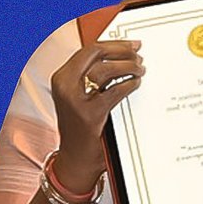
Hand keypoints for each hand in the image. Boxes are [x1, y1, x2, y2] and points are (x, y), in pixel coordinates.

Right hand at [49, 40, 142, 189]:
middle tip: (139, 55)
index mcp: (62, 77)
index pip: (89, 49)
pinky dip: (128, 85)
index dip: (114, 44)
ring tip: (140, 70)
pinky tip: (136, 84)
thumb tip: (125, 55)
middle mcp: (65, 85)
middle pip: (96, 54)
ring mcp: (75, 100)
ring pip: (104, 70)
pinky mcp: (89, 115)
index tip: (132, 44)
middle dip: (122, 50)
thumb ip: (95, 76)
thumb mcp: (82, 96)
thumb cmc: (83, 127)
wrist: (76, 160)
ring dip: (127, 66)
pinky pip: (114, 92)